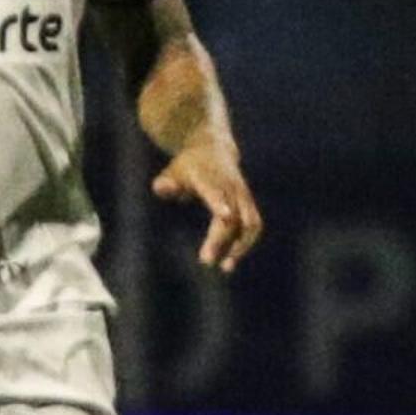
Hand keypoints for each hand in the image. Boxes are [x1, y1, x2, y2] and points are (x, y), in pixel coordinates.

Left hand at [153, 139, 261, 271]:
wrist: (213, 148)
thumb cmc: (188, 165)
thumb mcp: (172, 171)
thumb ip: (166, 183)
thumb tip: (162, 188)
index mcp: (209, 178)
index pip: (216, 192)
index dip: (220, 203)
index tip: (225, 216)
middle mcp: (230, 187)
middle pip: (233, 215)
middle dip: (222, 238)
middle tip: (206, 260)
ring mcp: (243, 195)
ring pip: (250, 222)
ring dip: (242, 246)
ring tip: (225, 267)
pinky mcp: (249, 203)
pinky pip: (253, 226)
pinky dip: (246, 244)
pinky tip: (230, 260)